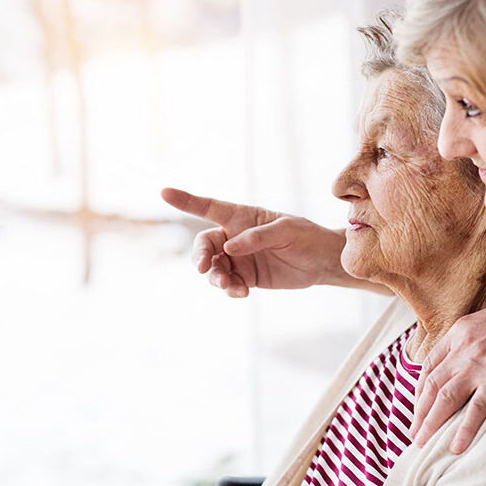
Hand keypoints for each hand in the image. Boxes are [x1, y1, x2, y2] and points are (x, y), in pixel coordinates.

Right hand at [161, 187, 349, 296]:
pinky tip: (242, 293)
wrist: (322, 262)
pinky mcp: (245, 277)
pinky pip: (228, 284)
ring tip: (229, 285)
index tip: (164, 193)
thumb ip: (258, 237)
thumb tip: (229, 247)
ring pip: (212, 268)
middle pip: (204, 244)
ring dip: (214, 277)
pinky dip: (229, 289)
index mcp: (242, 216)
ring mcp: (238, 258)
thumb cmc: (306, 236)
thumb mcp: (287, 231)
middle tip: (206, 268)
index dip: (186, 200)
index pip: (209, 207)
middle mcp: (234, 236)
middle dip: (201, 256)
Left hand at [410, 295, 485, 453]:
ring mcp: (480, 362)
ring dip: (432, 423)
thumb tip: (462, 355)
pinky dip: (464, 430)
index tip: (418, 408)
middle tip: (415, 434)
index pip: (429, 365)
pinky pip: (477, 408)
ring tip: (424, 443)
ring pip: (445, 398)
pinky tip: (456, 447)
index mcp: (459, 331)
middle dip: (419, 413)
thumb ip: (472, 336)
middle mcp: (464, 346)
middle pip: (432, 385)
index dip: (419, 390)